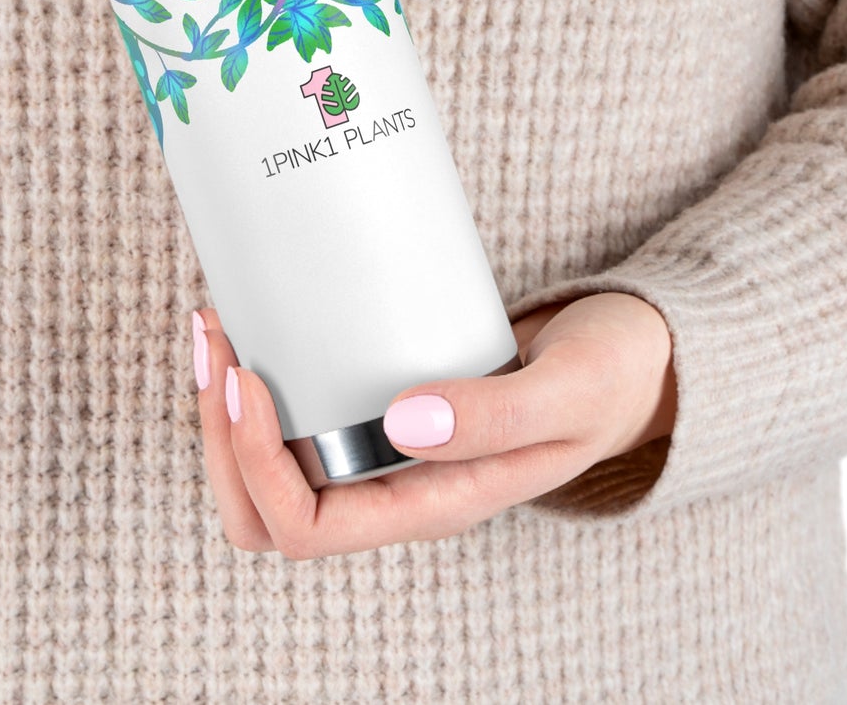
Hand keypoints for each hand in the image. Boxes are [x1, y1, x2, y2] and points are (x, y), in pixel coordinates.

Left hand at [189, 291, 676, 558]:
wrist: (629, 360)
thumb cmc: (608, 380)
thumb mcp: (569, 393)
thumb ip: (495, 416)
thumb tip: (400, 424)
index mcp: (432, 504)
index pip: (308, 528)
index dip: (256, 465)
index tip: (251, 377)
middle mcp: (394, 488)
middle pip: (266, 511)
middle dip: (218, 436)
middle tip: (217, 341)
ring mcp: (383, 450)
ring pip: (266, 467)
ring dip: (224, 407)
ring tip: (218, 325)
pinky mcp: (378, 405)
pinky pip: (296, 415)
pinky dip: (260, 375)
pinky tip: (256, 319)